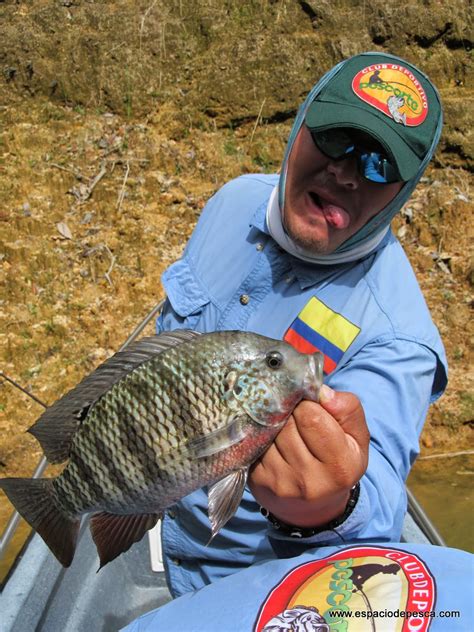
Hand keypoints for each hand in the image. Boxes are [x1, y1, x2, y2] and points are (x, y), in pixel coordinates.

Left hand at [248, 385, 369, 527]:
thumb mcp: (356, 437)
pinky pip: (255, 443)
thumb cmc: (337, 461)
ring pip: (268, 431)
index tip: (309, 406)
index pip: (311, 417)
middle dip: (290, 412)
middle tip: (296, 417)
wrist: (313, 507)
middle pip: (287, 422)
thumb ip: (347, 409)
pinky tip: (272, 443)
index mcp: (340, 466)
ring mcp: (281, 483)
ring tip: (285, 430)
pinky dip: (262, 437)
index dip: (307, 404)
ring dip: (274, 423)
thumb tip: (321, 392)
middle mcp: (310, 480)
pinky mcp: (259, 482)